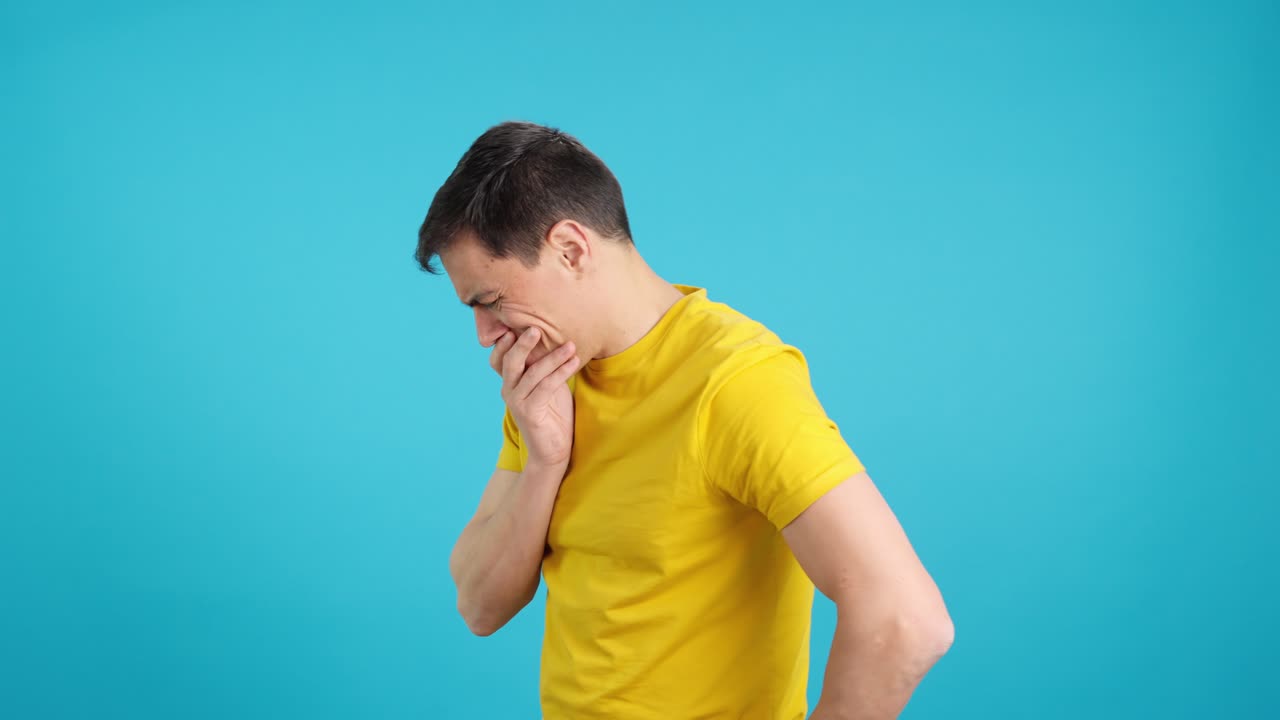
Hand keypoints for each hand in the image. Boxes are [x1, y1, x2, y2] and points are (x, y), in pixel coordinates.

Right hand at [489, 327, 579, 468]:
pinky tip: (574, 362)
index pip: (500, 357)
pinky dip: (561, 372)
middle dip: (522, 343)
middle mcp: (509, 390)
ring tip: (571, 345)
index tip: (518, 324)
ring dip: (553, 357)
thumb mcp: (548, 384)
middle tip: (537, 328)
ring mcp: (517, 402)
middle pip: (509, 361)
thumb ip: (545, 365)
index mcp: (511, 381)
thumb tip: (558, 336)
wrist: (553, 450)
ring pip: (532, 373)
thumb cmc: (553, 414)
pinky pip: (545, 387)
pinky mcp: (529, 413)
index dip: (505, 341)